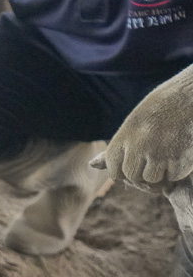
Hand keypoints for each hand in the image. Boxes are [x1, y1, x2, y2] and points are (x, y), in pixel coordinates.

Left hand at [91, 64, 192, 190]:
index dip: (124, 171)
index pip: (114, 171)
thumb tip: (92, 165)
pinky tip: (178, 153)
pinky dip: (176, 171)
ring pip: (152, 180)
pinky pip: (173, 177)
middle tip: (152, 160)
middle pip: (133, 177)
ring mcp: (160, 155)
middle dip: (141, 174)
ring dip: (159, 173)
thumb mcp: (132, 125)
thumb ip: (115, 149)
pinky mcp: (180, 160)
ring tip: (166, 154)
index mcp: (123, 139)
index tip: (134, 164)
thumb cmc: (157, 111)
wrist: (187, 96)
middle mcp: (138, 148)